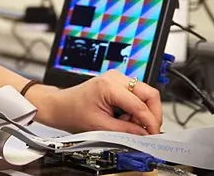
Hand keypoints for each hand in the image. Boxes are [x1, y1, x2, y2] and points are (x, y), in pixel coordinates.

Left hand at [26, 70, 162, 135]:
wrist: (60, 105)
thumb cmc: (72, 112)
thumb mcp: (100, 126)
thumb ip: (125, 130)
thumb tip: (144, 134)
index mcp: (109, 86)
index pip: (140, 104)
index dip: (150, 122)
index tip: (153, 134)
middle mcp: (116, 77)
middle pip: (149, 94)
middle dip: (151, 114)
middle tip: (148, 130)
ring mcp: (117, 78)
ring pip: (145, 94)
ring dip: (142, 112)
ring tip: (126, 124)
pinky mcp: (117, 82)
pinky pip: (136, 95)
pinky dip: (135, 109)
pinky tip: (123, 117)